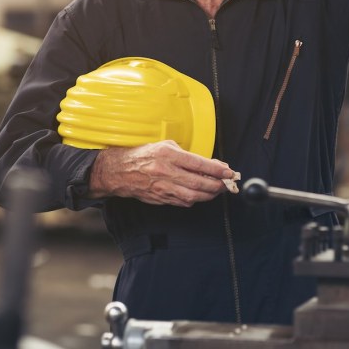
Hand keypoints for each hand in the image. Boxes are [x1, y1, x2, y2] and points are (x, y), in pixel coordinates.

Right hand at [87, 140, 234, 206]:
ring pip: (194, 195)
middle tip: (227, 184)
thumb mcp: (166, 146)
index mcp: (168, 155)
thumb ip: (187, 155)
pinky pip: (184, 202)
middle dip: (217, 185)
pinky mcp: (161, 198)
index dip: (217, 170)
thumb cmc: (144, 156)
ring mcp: (163, 187)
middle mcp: (166, 171)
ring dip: (209, 194)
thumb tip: (210, 164)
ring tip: (217, 190)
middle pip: (199, 182)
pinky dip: (196, 199)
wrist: (120, 172)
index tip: (229, 172)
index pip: (199, 163)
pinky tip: (200, 194)